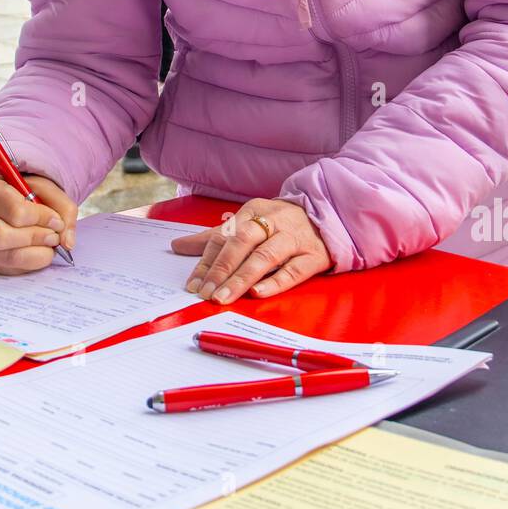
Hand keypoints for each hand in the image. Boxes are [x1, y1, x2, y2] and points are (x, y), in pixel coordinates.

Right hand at [0, 175, 76, 274]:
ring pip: (6, 256)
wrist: (4, 201)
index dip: (41, 218)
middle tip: (53, 235)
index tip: (56, 220)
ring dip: (36, 253)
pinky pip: (9, 269)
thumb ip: (62, 209)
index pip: (15, 211)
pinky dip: (31, 262)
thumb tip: (67, 242)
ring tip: (49, 243)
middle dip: (35, 238)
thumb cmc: (23, 192)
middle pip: (2, 236)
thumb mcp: (44, 188)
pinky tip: (38, 250)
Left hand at [170, 198, 331, 304]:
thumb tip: (178, 246)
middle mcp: (273, 222)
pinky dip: (276, 281)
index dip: (207, 260)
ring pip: (266, 256)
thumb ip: (215, 237)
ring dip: (242, 277)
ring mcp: (294, 238)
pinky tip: (258, 292)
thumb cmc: (282, 224)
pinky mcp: (314, 255)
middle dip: (221, 268)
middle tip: (206, 292)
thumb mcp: (250, 223)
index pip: (225, 236)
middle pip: (243, 242)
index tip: (193, 283)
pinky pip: (294, 270)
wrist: (330, 214)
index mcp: (254, 211)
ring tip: (224, 297)